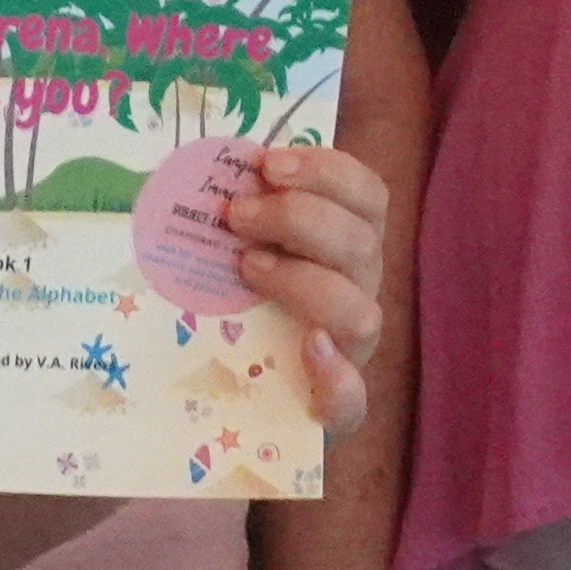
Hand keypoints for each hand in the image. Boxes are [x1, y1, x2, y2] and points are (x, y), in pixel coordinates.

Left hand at [228, 143, 388, 433]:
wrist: (232, 393)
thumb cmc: (228, 302)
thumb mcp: (232, 246)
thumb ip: (237, 209)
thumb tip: (203, 168)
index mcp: (344, 245)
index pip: (368, 196)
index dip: (326, 170)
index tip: (267, 162)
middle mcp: (357, 291)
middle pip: (361, 243)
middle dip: (297, 217)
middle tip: (235, 215)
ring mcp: (349, 351)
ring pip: (361, 311)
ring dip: (303, 281)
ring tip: (246, 269)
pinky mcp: (334, 408)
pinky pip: (353, 398)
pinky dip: (336, 375)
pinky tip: (308, 350)